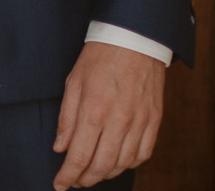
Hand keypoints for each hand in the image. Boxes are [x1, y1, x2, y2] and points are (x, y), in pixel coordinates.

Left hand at [52, 41, 164, 187]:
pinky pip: (143, 154)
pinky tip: (117, 161)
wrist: (134, 39)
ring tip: (92, 173)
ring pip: (123, 164)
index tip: (60, 184)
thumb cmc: (100, 57)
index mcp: (94, 110)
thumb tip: (60, 147)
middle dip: (85, 180)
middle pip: (101, 166)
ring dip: (105, 174)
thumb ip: (67, 118)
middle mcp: (119, 120)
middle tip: (75, 181)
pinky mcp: (155, 120)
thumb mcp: (73, 82)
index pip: (79, 156)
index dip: (68, 176)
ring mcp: (140, 122)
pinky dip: (128, 164)